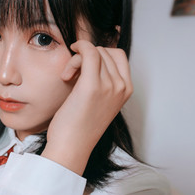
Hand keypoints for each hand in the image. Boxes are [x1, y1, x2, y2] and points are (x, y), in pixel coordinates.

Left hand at [42, 40, 132, 174]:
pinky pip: (89, 52)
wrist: (72, 147)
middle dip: (86, 57)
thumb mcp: (100, 101)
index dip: (99, 55)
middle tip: (72, 75)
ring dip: (78, 58)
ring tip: (68, 76)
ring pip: (95, 52)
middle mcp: (121, 87)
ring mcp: (109, 86)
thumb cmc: (80, 126)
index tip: (84, 66)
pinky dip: (79, 47)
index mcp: (126, 90)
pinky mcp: (92, 86)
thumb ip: (103, 81)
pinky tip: (71, 52)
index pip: (118, 56)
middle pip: (105, 52)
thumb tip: (91, 58)